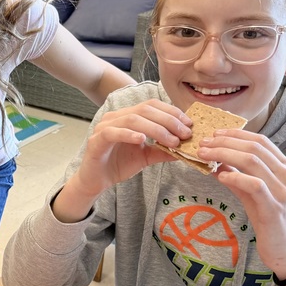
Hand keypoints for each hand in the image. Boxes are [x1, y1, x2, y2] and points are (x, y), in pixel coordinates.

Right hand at [54, 100, 189, 221]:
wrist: (96, 181)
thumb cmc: (118, 165)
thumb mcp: (146, 156)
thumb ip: (162, 150)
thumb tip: (185, 148)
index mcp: (127, 116)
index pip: (152, 105)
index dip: (171, 112)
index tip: (188, 124)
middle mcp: (115, 117)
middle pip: (145, 109)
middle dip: (168, 120)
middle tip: (185, 134)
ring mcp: (104, 127)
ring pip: (132, 119)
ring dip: (156, 129)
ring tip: (171, 141)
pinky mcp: (96, 140)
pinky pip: (113, 132)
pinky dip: (129, 134)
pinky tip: (142, 140)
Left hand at [198, 129, 285, 276]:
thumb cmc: (271, 221)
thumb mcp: (254, 195)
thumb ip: (238, 178)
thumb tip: (216, 163)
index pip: (261, 141)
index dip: (236, 134)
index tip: (214, 134)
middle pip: (255, 147)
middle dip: (225, 142)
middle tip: (203, 143)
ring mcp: (284, 191)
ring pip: (253, 161)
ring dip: (224, 154)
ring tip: (205, 155)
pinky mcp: (275, 207)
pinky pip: (254, 185)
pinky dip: (236, 176)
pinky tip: (220, 175)